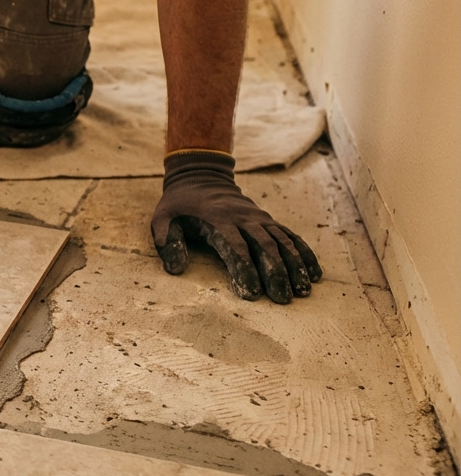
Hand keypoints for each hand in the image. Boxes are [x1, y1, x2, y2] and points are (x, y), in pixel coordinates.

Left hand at [151, 151, 321, 302]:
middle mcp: (243, 218)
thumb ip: (167, 241)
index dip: (245, 269)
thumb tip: (175, 270)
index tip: (251, 293)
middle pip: (265, 245)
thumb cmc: (179, 205)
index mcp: (218, 220)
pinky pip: (290, 236)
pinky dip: (304, 254)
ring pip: (282, 241)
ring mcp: (259, 218)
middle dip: (276, 273)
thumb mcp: (163, 218)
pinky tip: (313, 274)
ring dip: (294, 266)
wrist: (201, 176)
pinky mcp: (268, 220)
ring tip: (302, 291)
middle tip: (283, 299)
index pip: (235, 246)